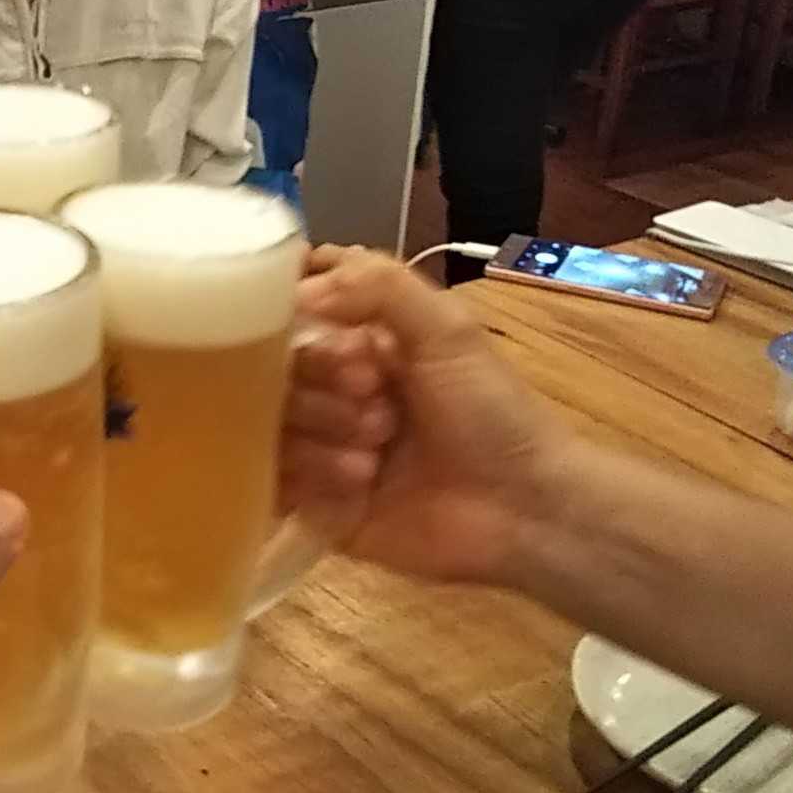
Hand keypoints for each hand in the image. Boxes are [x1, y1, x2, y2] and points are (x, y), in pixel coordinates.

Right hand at [281, 245, 558, 583]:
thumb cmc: (491, 412)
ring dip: (323, 427)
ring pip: (271, 421)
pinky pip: (274, 478)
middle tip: (374, 394)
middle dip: (321, 378)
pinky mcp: (314, 502)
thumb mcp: (447, 328)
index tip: (335, 330)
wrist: (521, 509)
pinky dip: (313, 473)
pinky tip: (359, 481)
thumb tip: (299, 286)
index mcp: (362, 340)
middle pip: (274, 366)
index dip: (301, 315)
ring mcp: (320, 446)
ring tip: (377, 448)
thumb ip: (376, 284)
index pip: (294, 310)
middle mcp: (334, 390)